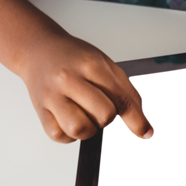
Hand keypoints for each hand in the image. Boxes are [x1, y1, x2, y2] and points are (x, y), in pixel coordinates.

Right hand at [16, 31, 155, 143]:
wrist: (39, 50)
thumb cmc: (74, 58)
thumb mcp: (104, 65)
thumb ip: (126, 92)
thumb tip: (143, 126)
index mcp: (91, 65)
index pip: (121, 99)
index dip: (137, 121)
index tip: (146, 133)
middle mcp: (69, 79)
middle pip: (104, 115)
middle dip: (108, 118)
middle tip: (100, 107)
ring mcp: (52, 96)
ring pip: (80, 129)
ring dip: (88, 128)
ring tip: (84, 113)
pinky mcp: (40, 111)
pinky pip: (60, 136)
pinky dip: (69, 133)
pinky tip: (69, 117)